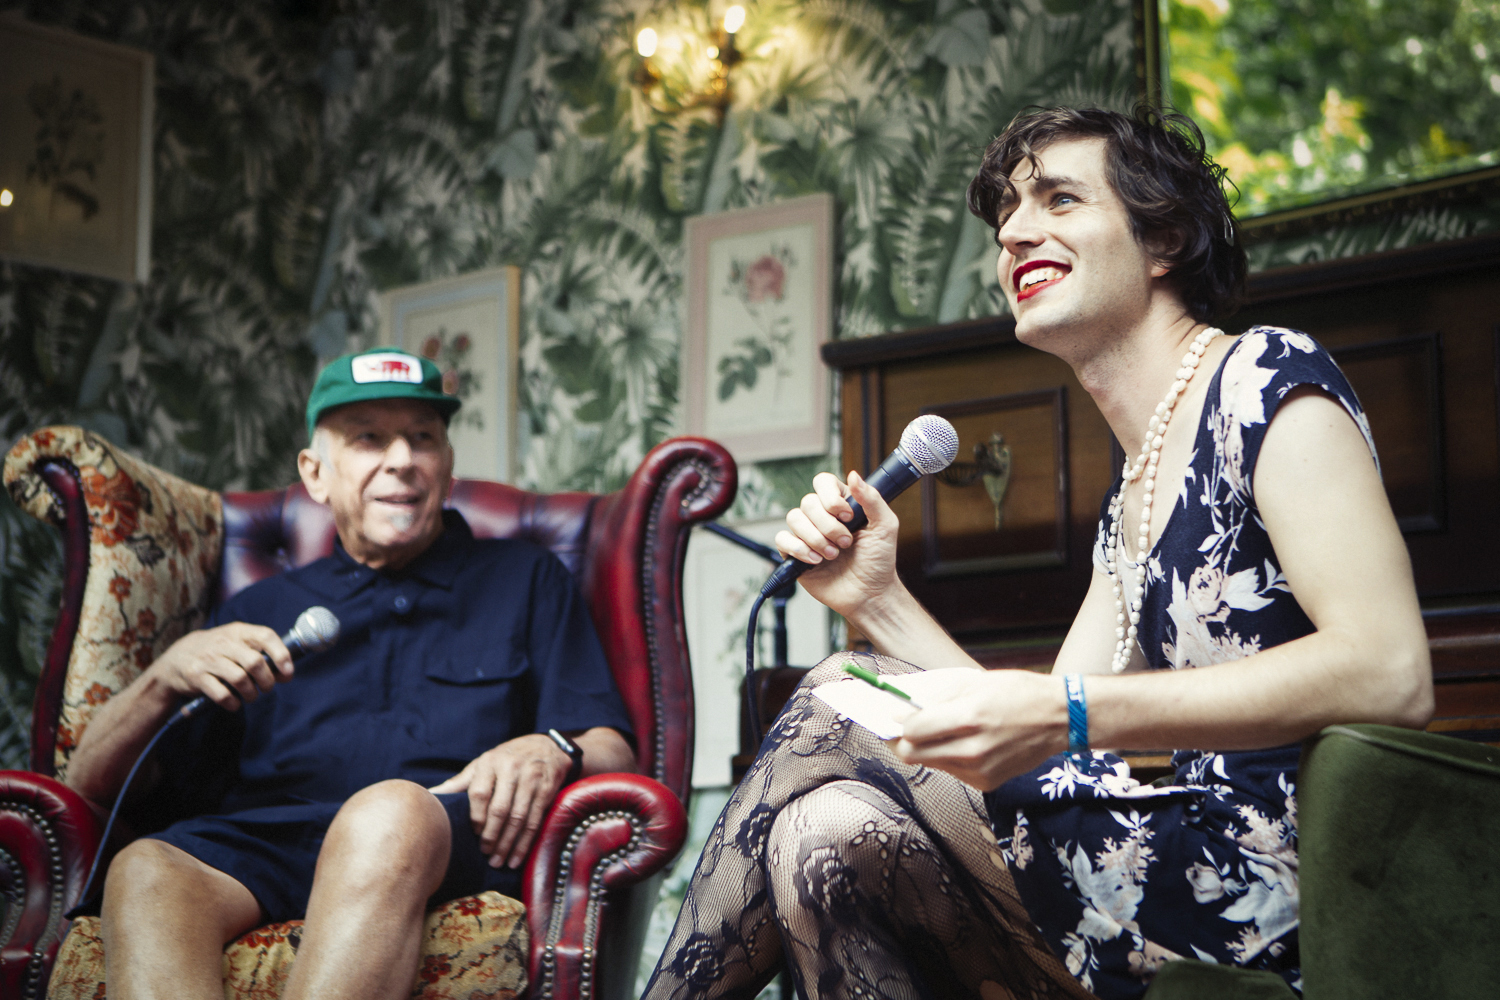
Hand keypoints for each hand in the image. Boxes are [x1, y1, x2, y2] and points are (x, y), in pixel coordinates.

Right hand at [148, 622, 292, 710]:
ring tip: (251, 696)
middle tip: (267, 687)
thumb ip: (258, 652)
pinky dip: (233, 703)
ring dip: (251, 693)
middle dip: (267, 680)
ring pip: (240, 679)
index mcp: (237, 632)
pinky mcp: (196, 677)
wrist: (174, 660)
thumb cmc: (216, 653)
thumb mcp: (235, 642)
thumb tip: (286, 671)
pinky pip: (222, 694)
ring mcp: (208, 660)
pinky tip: (234, 703)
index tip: (287, 672)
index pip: (265, 636)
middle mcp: (223, 643)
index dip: (281, 654)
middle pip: (255, 662)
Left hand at [428, 733, 571, 868]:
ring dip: (508, 844)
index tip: (473, 834)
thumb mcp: (483, 764)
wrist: (546, 746)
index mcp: (490, 763)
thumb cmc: (507, 759)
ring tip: (498, 861)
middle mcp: (512, 769)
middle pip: (500, 809)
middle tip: (485, 854)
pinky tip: (516, 857)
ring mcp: (531, 779)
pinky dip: (525, 842)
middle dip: (492, 836)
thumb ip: (460, 782)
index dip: (476, 817)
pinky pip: (535, 820)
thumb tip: (430, 795)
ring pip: (518, 818)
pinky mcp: (547, 790)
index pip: (480, 793)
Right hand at [774, 470, 900, 618]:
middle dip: (828, 526)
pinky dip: (799, 549)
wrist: (869, 594)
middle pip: (808, 502)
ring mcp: (808, 534)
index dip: (831, 497)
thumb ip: (872, 499)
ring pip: (794, 519)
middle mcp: (822, 516)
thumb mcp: (885, 526)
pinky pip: (783, 540)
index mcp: (842, 504)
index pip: (823, 482)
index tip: (847, 515)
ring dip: (816, 539)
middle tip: (846, 543)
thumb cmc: (879, 561)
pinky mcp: (796, 553)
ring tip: (833, 554)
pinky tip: (816, 560)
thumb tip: (854, 475)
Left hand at [891, 669, 1068, 789]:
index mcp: (969, 717)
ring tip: (937, 730)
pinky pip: (951, 771)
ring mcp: (979, 770)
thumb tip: (898, 705)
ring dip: (925, 748)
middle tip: (898, 728)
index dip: (897, 721)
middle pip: (911, 755)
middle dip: (899, 740)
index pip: (911, 731)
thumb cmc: (1017, 692)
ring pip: (929, 763)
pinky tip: (962, 742)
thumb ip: (934, 696)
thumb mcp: (974, 681)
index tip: (892, 713)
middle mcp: (972, 749)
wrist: (1059, 719)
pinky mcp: (986, 783)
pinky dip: (947, 757)